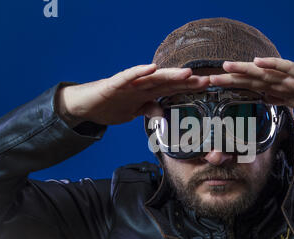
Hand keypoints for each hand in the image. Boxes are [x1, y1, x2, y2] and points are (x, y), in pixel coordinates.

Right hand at [56, 64, 209, 126]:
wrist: (85, 105)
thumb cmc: (111, 105)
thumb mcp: (134, 113)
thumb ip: (149, 111)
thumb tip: (162, 115)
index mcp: (148, 92)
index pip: (172, 88)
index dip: (189, 87)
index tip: (207, 86)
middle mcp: (141, 85)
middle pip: (168, 81)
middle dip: (187, 81)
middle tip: (207, 80)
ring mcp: (129, 83)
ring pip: (152, 77)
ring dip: (169, 75)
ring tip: (186, 73)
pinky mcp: (114, 84)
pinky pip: (128, 76)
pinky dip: (139, 72)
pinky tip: (151, 68)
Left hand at [208, 57, 293, 124]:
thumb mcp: (291, 104)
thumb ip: (277, 99)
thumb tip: (264, 98)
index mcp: (274, 87)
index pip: (248, 85)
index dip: (231, 85)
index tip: (213, 86)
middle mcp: (278, 80)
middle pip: (250, 78)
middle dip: (230, 77)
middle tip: (210, 77)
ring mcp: (289, 77)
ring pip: (263, 72)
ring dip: (244, 70)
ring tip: (226, 66)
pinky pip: (286, 68)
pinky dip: (272, 64)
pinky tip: (258, 61)